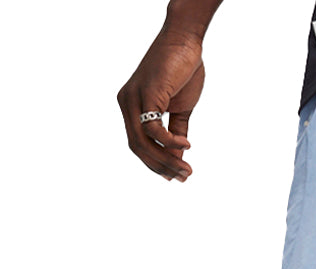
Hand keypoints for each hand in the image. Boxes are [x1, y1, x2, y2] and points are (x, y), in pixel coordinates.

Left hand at [118, 30, 204, 181]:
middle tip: (184, 177)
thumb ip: (176, 133)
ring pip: (144, 142)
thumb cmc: (182, 72)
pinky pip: (153, 129)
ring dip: (166, 160)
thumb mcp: (179, 109)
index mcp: (131, 106)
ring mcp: (133, 98)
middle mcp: (126, 102)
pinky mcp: (146, 94)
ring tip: (186, 168)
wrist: (185, 42)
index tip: (175, 177)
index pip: (138, 144)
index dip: (155, 164)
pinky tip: (186, 146)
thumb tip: (178, 158)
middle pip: (138, 148)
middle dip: (161, 167)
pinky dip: (169, 142)